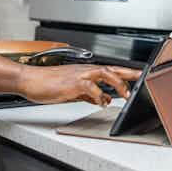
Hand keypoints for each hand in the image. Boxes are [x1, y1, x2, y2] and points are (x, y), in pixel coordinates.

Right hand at [17, 64, 141, 106]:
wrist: (28, 79)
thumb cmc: (45, 83)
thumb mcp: (70, 90)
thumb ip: (87, 93)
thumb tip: (101, 99)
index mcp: (83, 71)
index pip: (109, 70)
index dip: (124, 73)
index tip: (137, 76)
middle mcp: (83, 70)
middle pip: (111, 68)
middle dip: (128, 73)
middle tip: (143, 78)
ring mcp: (78, 75)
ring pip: (104, 73)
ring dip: (118, 83)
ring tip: (126, 94)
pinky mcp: (72, 83)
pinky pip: (91, 87)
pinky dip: (99, 95)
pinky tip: (102, 102)